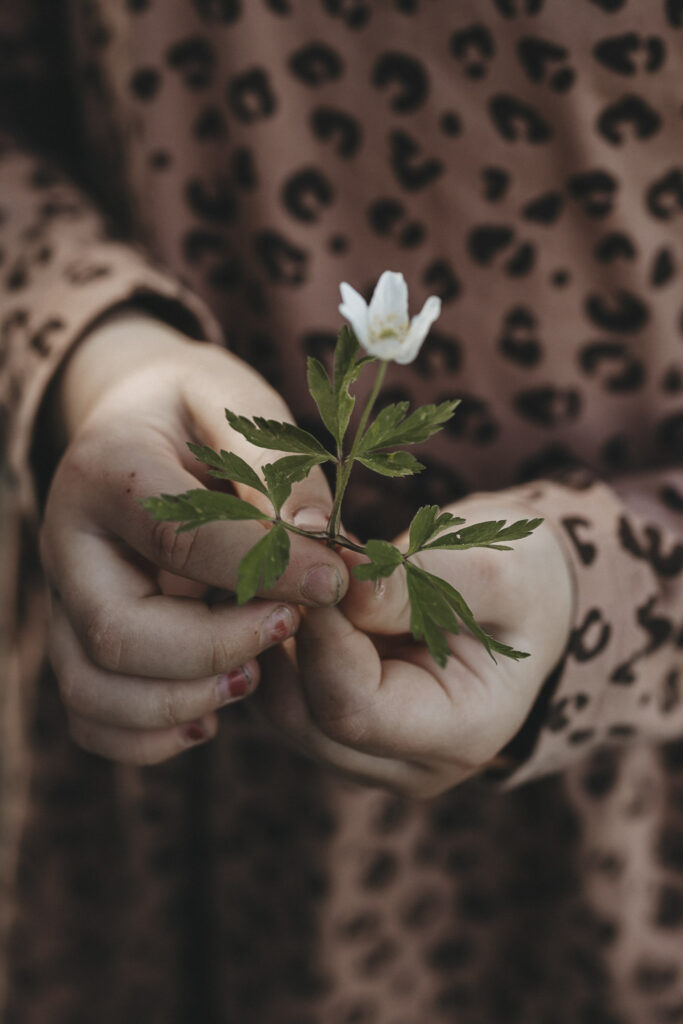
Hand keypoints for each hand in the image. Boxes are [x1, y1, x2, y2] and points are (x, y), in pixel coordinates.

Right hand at [40, 311, 347, 763]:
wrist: (137, 425)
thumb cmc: (198, 413)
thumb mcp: (243, 408)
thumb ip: (279, 472)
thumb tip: (317, 546)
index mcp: (108, 470)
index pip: (176, 534)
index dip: (259, 568)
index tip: (332, 584)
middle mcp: (69, 543)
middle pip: (118, 632)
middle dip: (215, 649)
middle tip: (287, 632)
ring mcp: (65, 599)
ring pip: (92, 688)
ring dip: (181, 702)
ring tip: (253, 679)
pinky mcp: (76, 639)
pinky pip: (89, 715)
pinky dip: (147, 736)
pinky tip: (211, 716)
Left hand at [254, 494, 573, 797]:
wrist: (523, 604)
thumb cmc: (521, 584)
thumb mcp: (493, 571)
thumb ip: (423, 582)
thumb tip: (341, 587)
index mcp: (460, 735)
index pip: (354, 710)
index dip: (321, 635)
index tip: (317, 561)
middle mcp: (407, 765)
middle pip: (303, 717)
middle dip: (285, 634)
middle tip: (288, 556)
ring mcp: (367, 753)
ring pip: (279, 707)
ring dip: (271, 636)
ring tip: (291, 569)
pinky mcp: (337, 729)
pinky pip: (279, 692)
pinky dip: (273, 641)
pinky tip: (291, 592)